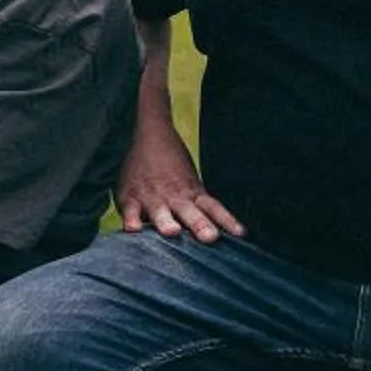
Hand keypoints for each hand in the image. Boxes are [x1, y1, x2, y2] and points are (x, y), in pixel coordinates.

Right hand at [114, 134, 241, 242]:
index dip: (227, 220)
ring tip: (172, 232)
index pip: (213, 208)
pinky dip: (131, 218)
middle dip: (200, 225)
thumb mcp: (191, 182)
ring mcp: (152, 196)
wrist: (149, 133)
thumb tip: (223, 230)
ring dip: (166, 222)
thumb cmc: (172, 165)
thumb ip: (200, 205)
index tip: (240, 233)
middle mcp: (175, 196)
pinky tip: (133, 229)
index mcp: (192, 193)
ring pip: (160, 211)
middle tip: (210, 237)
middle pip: (191, 212)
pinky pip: (130, 210)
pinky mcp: (129, 197)